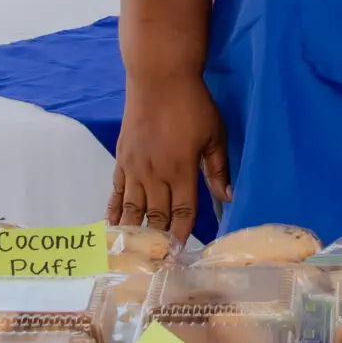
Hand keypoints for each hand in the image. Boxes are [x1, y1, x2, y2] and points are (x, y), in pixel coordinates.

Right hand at [110, 70, 228, 239]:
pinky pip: (116, 191)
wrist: (158, 77)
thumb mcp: (214, 135)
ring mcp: (134, 167)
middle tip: (157, 265)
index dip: (182, 235)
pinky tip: (113, 226)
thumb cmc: (192, 104)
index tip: (182, 256)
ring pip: (133, 208)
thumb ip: (218, 169)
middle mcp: (155, 174)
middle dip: (158, 241)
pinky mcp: (122, 158)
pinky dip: (115, 210)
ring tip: (133, 256)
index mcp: (181, 170)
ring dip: (134, 232)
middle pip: (156, 215)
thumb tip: (228, 198)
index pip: (182, 212)